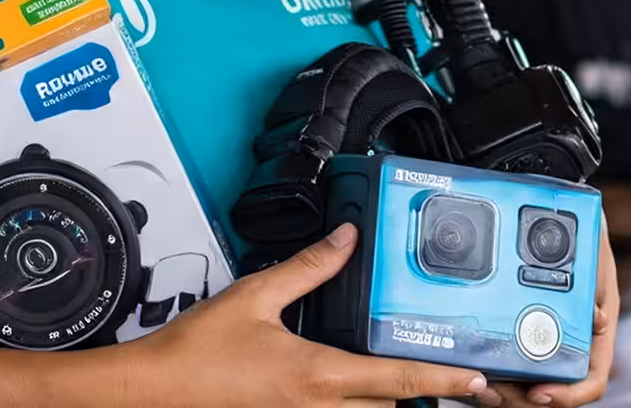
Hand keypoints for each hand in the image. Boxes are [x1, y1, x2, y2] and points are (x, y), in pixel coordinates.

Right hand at [135, 222, 497, 406]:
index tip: (476, 377)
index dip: (443, 379)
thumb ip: (308, 267)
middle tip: (444, 369)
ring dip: (383, 397)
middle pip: (390, 406)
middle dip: (416, 389)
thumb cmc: (196, 352)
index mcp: (319, 374)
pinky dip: (352, 402)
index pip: (399, 380)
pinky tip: (348, 382)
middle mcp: (318, 406)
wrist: (154, 390)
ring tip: (401, 375)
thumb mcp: (256, 295)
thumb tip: (345, 239)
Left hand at [483, 225, 618, 407]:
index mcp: (597, 333)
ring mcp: (547, 337)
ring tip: (478, 383)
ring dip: (504, 388)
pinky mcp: (521, 327)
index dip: (569, 394)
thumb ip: (596, 285)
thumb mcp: (595, 256)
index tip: (539, 392)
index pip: (592, 379)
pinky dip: (494, 364)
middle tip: (492, 393)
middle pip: (553, 387)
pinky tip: (473, 361)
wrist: (560, 210)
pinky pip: (510, 355)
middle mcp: (573, 341)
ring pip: (529, 378)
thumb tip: (596, 321)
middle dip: (523, 397)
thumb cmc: (584, 235)